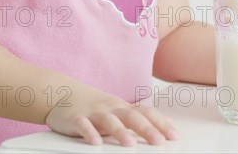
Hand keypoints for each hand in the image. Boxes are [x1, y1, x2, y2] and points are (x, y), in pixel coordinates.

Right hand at [45, 88, 178, 146]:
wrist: (64, 93)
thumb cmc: (95, 107)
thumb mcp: (119, 110)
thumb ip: (141, 117)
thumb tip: (166, 123)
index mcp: (123, 107)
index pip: (146, 113)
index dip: (160, 123)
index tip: (174, 136)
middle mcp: (111, 108)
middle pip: (131, 116)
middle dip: (146, 129)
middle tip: (159, 142)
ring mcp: (94, 112)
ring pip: (109, 120)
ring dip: (120, 132)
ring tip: (130, 144)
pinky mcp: (76, 118)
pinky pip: (83, 125)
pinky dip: (89, 133)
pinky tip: (95, 142)